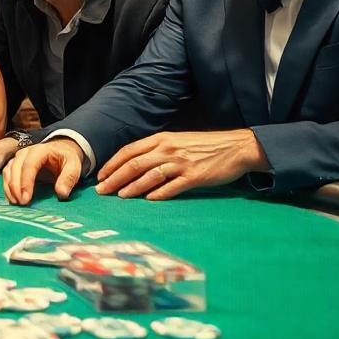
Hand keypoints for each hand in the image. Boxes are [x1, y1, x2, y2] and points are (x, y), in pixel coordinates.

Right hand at [2, 139, 84, 204]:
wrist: (61, 150)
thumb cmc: (66, 158)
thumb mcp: (74, 165)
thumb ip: (69, 178)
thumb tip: (61, 194)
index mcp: (40, 150)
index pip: (29, 165)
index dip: (26, 182)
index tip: (26, 198)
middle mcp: (26, 152)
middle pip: (15, 168)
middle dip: (16, 187)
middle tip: (21, 203)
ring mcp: (19, 158)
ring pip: (8, 171)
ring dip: (9, 188)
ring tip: (15, 202)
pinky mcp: (15, 164)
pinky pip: (7, 175)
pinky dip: (7, 187)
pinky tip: (11, 198)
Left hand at [95, 129, 268, 200]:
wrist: (236, 147)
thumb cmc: (204, 146)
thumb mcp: (177, 141)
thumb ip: (157, 150)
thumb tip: (134, 164)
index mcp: (162, 139)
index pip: (129, 151)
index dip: (112, 164)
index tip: (101, 176)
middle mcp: (168, 149)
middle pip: (134, 165)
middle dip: (115, 178)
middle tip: (102, 191)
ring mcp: (181, 163)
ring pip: (149, 176)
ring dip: (132, 187)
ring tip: (119, 196)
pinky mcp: (195, 177)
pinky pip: (172, 187)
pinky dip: (158, 193)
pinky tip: (148, 200)